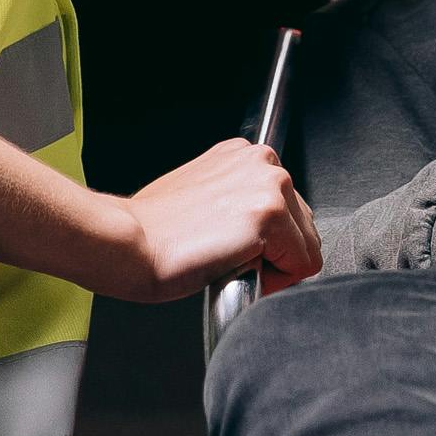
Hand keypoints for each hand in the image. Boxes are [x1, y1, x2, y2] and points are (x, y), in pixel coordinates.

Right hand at [91, 140, 320, 302]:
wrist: (129, 244)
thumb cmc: (152, 232)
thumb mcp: (202, 197)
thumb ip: (237, 203)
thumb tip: (254, 232)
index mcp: (244, 155)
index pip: (288, 210)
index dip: (266, 243)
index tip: (232, 248)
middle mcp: (263, 161)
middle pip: (304, 228)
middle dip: (275, 254)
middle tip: (228, 258)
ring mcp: (270, 185)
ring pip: (306, 248)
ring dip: (275, 266)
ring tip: (229, 260)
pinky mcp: (271, 215)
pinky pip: (302, 266)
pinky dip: (274, 280)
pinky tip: (235, 266)